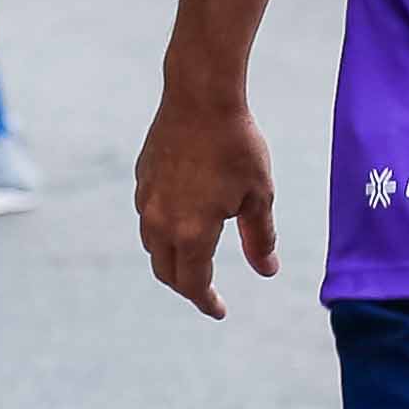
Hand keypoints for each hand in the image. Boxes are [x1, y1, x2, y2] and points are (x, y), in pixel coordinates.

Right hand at [132, 86, 275, 318]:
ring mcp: (146, 199)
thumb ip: (260, 238)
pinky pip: (148, 217)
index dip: (207, 302)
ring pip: (153, 245)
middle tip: (207, 292)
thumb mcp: (259, 196)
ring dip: (172, 259)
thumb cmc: (236, 146)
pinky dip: (164, 230)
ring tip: (195, 260)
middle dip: (187, 286)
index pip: (194, 283)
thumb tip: (267, 271)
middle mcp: (160, 222)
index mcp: (191, 232)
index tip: (219, 311)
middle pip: (167, 271)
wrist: (200, 97)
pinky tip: (183, 220)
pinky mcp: (142, 179)